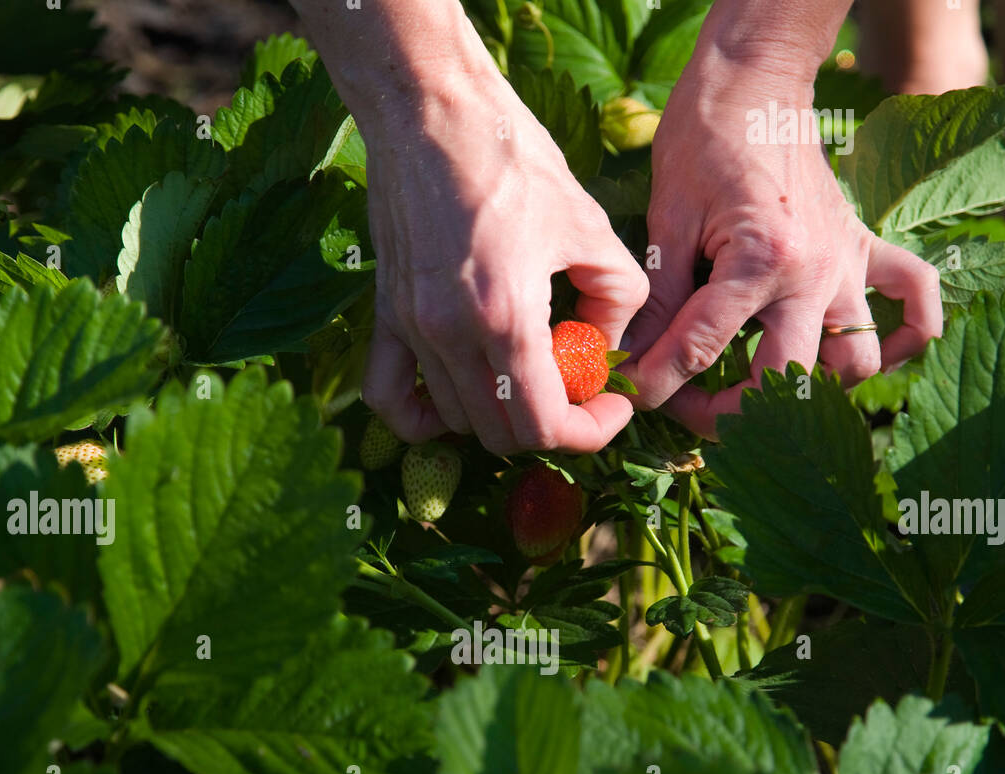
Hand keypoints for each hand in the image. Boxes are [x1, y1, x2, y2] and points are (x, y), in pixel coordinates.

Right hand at [359, 77, 648, 454]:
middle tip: (578, 389)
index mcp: (506, 318)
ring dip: (501, 413)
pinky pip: (388, 398)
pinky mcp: (386, 314)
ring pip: (456, 421)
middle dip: (552, 426)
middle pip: (502, 435)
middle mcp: (451, 335)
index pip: (545, 428)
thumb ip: (618, 297)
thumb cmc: (512, 156)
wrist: (431, 107)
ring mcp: (411, 329)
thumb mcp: (590, 223)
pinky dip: (424, 416)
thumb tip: (610, 350)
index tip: (612, 406)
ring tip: (531, 371)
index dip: (590, 431)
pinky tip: (459, 396)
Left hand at [626, 66, 942, 439]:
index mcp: (759, 261)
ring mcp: (846, 265)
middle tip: (691, 406)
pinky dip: (908, 334)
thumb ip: (659, 298)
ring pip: (855, 360)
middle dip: (732, 409)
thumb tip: (632, 358)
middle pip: (786, 379)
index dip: (658, 382)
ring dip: (813, 387)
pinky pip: (915, 299)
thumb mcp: (668, 218)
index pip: (701, 350)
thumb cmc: (704, 139)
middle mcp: (814, 272)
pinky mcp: (863, 249)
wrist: (756, 78)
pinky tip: (866, 353)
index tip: (631, 395)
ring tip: (760, 388)